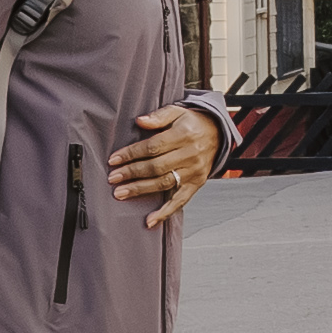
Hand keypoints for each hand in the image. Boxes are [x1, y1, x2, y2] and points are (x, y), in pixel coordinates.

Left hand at [112, 101, 223, 226]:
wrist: (218, 133)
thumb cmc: (193, 122)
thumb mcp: (177, 112)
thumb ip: (158, 116)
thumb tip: (139, 121)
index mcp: (183, 135)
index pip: (153, 147)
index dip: (132, 154)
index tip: (114, 160)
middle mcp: (190, 155)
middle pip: (156, 167)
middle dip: (132, 173)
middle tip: (113, 178)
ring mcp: (194, 171)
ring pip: (164, 183)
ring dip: (141, 190)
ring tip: (121, 193)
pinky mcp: (197, 184)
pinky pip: (180, 200)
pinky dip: (165, 212)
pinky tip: (150, 220)